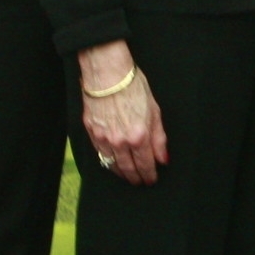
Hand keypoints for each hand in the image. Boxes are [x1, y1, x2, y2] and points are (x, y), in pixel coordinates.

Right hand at [79, 41, 166, 186]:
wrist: (107, 72)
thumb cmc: (132, 86)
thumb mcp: (154, 110)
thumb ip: (159, 138)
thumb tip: (163, 158)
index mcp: (138, 136)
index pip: (145, 164)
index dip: (150, 175)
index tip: (152, 179)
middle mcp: (120, 141)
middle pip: (128, 169)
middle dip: (136, 178)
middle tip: (140, 182)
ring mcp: (103, 137)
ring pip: (112, 165)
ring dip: (121, 173)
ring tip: (128, 176)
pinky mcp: (91, 131)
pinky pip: (99, 154)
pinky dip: (107, 162)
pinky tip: (112, 163)